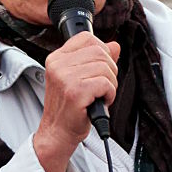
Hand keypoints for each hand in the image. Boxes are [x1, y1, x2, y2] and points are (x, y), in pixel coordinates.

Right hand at [33, 32, 120, 171]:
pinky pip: (105, 83)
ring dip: (110, 84)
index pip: (87, 38)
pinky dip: (109, 94)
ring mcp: (65, 78)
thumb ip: (96, 60)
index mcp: (57, 58)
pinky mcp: (75, 92)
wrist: (58, 133)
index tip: (99, 68)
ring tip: (99, 96)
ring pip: (105, 67)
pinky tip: (100, 102)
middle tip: (101, 87)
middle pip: (100, 51)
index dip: (101, 51)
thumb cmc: (69, 108)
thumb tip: (115, 45)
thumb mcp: (80, 78)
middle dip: (109, 70)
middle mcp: (58, 65)